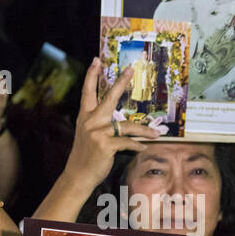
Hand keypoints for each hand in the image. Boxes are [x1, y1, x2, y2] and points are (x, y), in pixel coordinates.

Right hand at [62, 58, 161, 196]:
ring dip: (144, 130)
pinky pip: (127, 142)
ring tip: (157, 134)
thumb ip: (100, 123)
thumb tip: (120, 118)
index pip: (87, 91)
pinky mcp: (105, 145)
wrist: (78, 175)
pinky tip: (143, 147)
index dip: (91, 75)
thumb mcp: (88, 134)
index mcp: (85, 116)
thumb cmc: (86, 154)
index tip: (96, 60)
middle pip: (109, 97)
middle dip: (121, 82)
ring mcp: (97, 133)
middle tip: (131, 69)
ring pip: (127, 126)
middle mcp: (90, 121)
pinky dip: (137, 145)